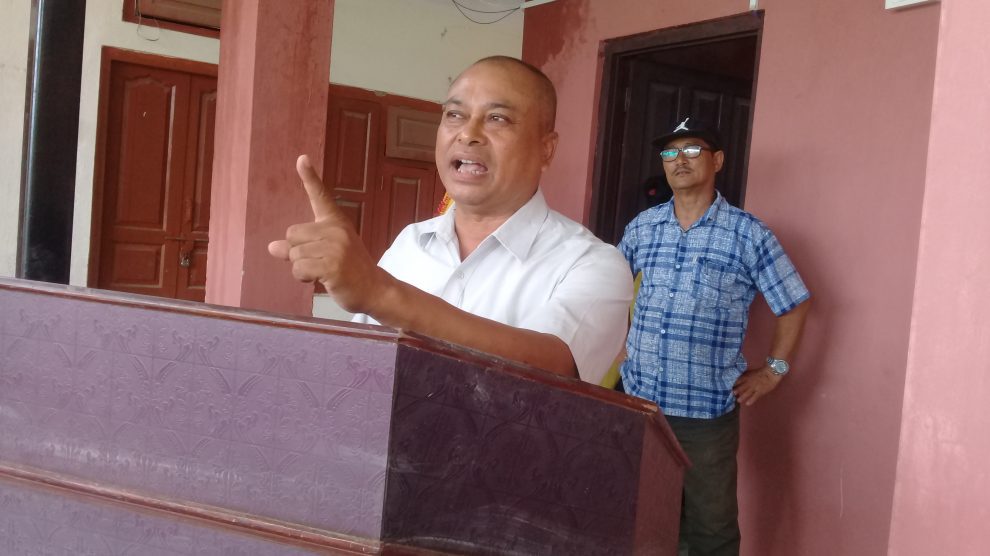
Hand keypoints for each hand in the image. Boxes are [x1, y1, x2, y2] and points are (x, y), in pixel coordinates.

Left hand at [268, 155, 387, 313]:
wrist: (375, 289)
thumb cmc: (349, 270)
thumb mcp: (324, 254)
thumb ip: (298, 247)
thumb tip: (272, 247)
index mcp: (335, 222)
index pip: (319, 196)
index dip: (309, 177)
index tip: (301, 158)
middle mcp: (336, 230)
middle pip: (292, 235)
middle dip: (297, 253)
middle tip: (319, 263)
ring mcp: (335, 247)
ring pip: (294, 254)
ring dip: (301, 269)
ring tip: (323, 273)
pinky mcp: (332, 266)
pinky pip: (299, 269)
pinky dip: (304, 278)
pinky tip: (320, 280)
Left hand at [732, 366, 783, 406]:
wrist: (772, 372)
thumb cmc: (763, 371)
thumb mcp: (752, 372)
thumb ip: (746, 375)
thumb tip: (740, 377)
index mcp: (747, 377)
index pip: (738, 381)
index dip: (734, 384)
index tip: (729, 387)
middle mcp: (749, 382)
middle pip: (741, 387)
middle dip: (736, 391)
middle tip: (731, 395)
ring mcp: (755, 387)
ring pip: (747, 393)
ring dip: (742, 397)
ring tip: (738, 400)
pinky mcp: (760, 391)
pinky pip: (755, 397)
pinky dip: (751, 400)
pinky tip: (747, 404)